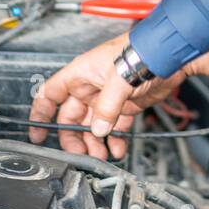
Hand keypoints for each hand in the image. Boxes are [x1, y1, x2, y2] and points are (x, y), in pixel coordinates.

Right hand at [29, 33, 185, 159]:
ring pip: (93, 126)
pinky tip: (117, 149)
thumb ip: (106, 107)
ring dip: (95, 143)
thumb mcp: (119, 79)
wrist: (169, 53)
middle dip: (74, 138)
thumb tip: (98, 130)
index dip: (41, 114)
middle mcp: (91, 87)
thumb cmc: (141, 51)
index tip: (38, 134)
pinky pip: (114, 126)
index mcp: (81, 75)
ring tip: (101, 156)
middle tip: (80, 154)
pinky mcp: (126, 105)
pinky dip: (115, 139)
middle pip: (71, 117)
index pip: (50, 95)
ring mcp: (108, 97)